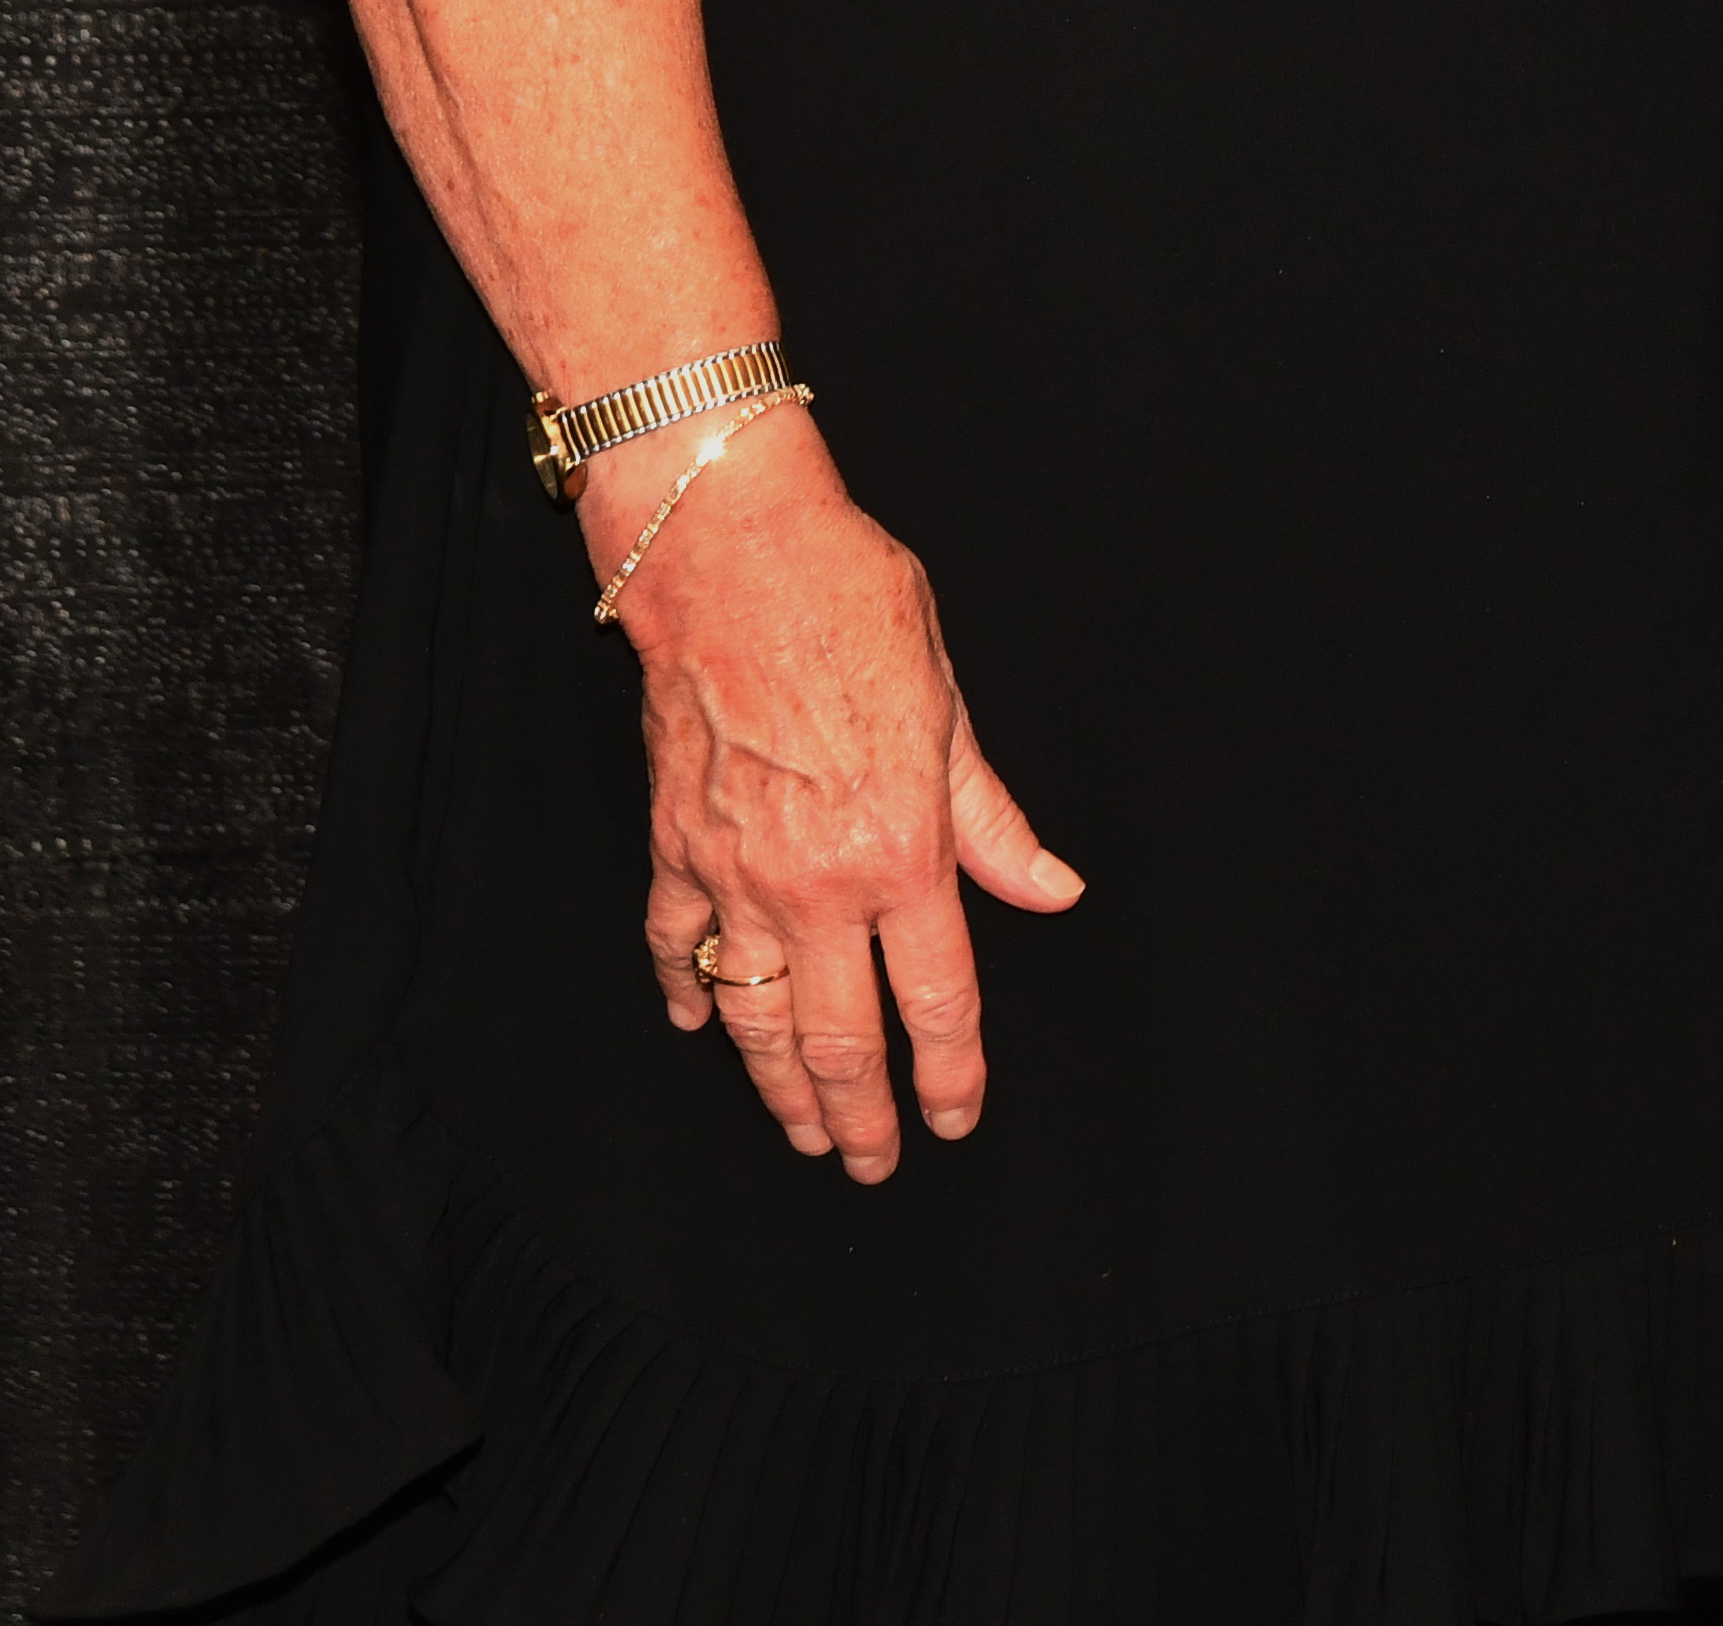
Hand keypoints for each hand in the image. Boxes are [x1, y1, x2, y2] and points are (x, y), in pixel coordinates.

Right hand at [599, 411, 1079, 1174]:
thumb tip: (1051, 890)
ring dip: (780, 1088)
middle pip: (840, 1036)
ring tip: (805, 1133)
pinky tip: (704, 1026)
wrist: (731, 561)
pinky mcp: (672, 849)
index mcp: (901, 850)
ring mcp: (733, 875)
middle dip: (863, 1113)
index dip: (951, 1069)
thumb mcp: (950, 711)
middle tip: (876, 1161)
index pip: (937, 994)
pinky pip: (677, 947)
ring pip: (756, 1018)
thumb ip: (992, 820)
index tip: (956, 1117)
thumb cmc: (853, 612)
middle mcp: (815, 883)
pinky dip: (691, 994)